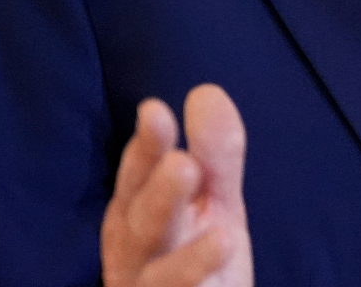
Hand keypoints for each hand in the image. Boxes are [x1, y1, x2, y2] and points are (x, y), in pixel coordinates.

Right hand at [102, 85, 253, 286]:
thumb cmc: (199, 260)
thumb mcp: (215, 204)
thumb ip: (215, 155)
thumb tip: (206, 91)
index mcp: (136, 216)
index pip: (136, 177)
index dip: (145, 148)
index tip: (155, 110)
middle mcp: (134, 255)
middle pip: (140, 227)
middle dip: (159, 197)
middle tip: (182, 165)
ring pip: (158, 279)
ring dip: (186, 260)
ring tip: (223, 235)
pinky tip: (226, 262)